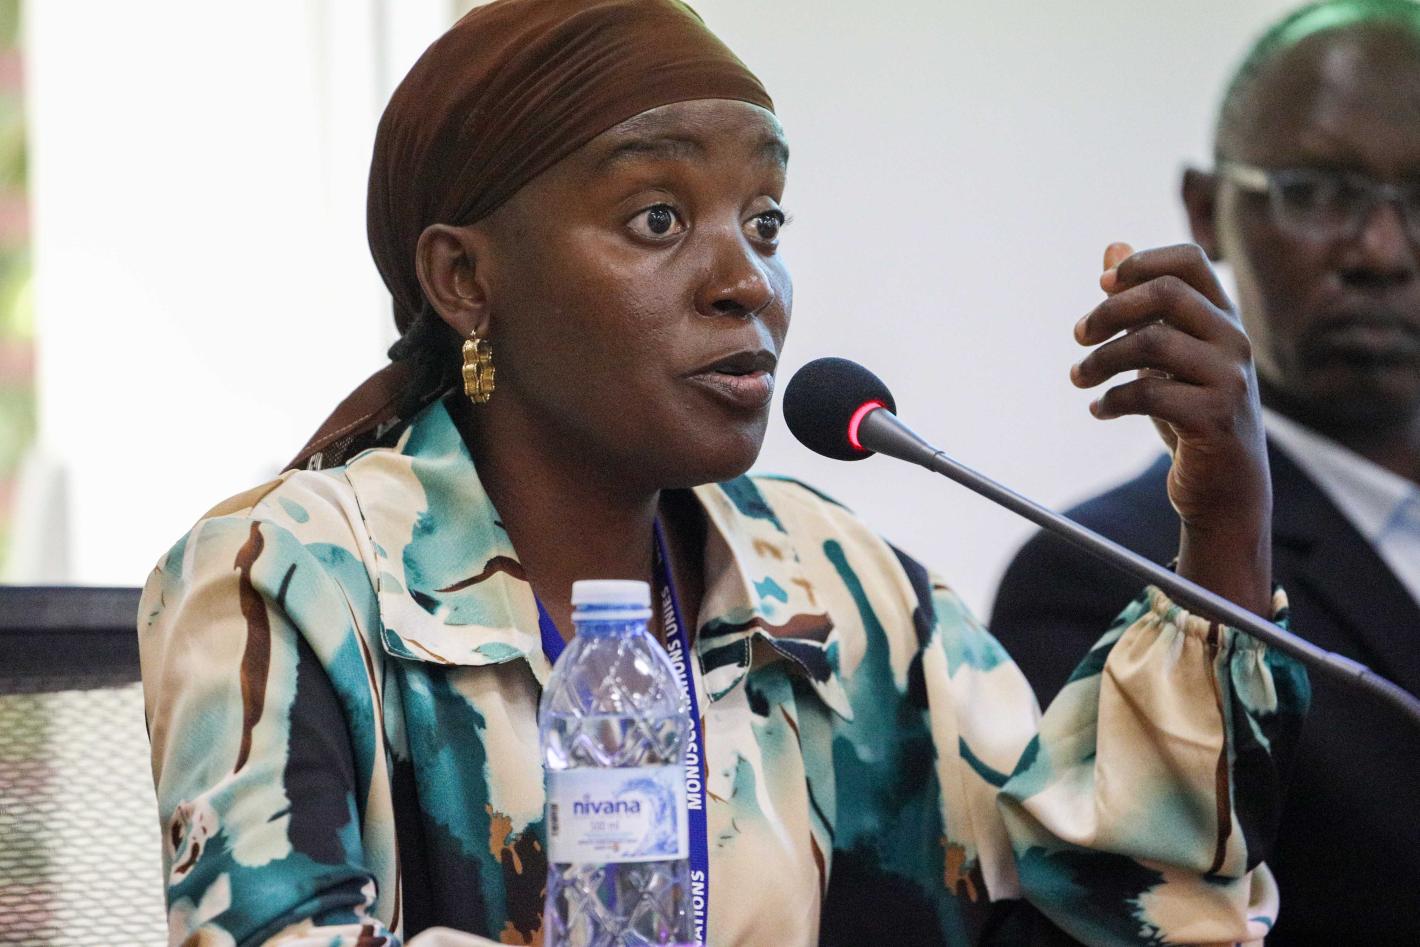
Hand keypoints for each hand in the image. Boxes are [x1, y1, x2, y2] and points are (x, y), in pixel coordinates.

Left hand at [1071, 242, 1272, 615]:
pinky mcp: (1215, 417)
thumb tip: (1111, 248)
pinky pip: (1149, 393)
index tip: (1102, 285)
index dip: (1141, 263)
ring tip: (1079, 379)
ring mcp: (1231, 378)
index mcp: (1222, 318)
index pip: (1189, 261)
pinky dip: (1112, 400)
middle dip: (1110, 311)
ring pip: (1152, 343)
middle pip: (1167, 294)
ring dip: (1100, 361)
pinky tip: (1099, 410)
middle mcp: (1234, 340)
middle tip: (1078, 336)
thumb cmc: (1191, 413)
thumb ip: (1143, 306)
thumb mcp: (1166, 355)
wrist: (1225, 486)